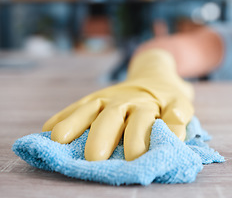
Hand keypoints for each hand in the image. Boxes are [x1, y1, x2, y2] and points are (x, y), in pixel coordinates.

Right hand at [42, 49, 193, 160]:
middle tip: (94, 157)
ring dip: (74, 122)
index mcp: (147, 104)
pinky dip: (62, 116)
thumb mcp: (180, 105)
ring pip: (89, 108)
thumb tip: (174, 133)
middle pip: (112, 116)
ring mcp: (107, 98)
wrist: (154, 77)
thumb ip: (178, 119)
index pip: (142, 121)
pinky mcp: (94, 98)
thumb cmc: (167, 99)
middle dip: (103, 135)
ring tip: (59, 138)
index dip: (138, 139)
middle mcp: (124, 100)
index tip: (135, 158)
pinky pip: (77, 106)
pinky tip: (48, 130)